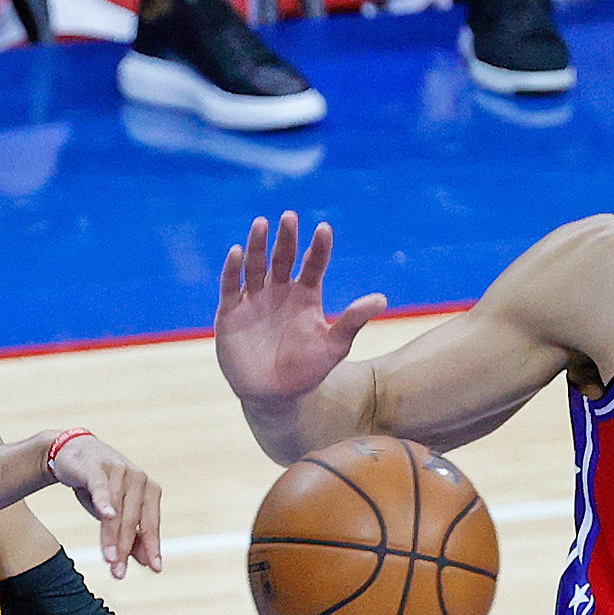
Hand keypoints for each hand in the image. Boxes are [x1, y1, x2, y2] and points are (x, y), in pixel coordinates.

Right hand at [46, 434, 161, 578]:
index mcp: (149, 491)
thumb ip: (131, 533)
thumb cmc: (100, 486)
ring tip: (110, 559)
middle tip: (119, 573)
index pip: (151, 525)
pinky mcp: (97, 468)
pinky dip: (105, 501)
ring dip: (113, 536)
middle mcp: (139, 480)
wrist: (73, 453)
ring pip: (117, 510)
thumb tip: (145, 561)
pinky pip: (102, 487)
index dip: (152, 548)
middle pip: (134, 521)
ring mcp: (119, 471)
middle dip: (126, 549)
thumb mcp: (116, 512)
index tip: (155, 570)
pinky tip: (107, 515)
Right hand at [215, 211, 386, 405]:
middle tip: (289, 217)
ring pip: (255, 265)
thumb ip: (353, 320)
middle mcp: (280, 291)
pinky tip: (236, 252)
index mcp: (306, 294)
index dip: (318, 247)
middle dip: (286, 238)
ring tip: (262, 223)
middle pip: (283, 257)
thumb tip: (382, 299)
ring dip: (257, 245)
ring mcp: (254, 299)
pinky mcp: (230, 311)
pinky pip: (231, 285)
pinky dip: (232, 269)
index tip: (324, 229)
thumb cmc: (307, 370)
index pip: (313, 263)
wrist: (275, 397)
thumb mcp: (334, 345)